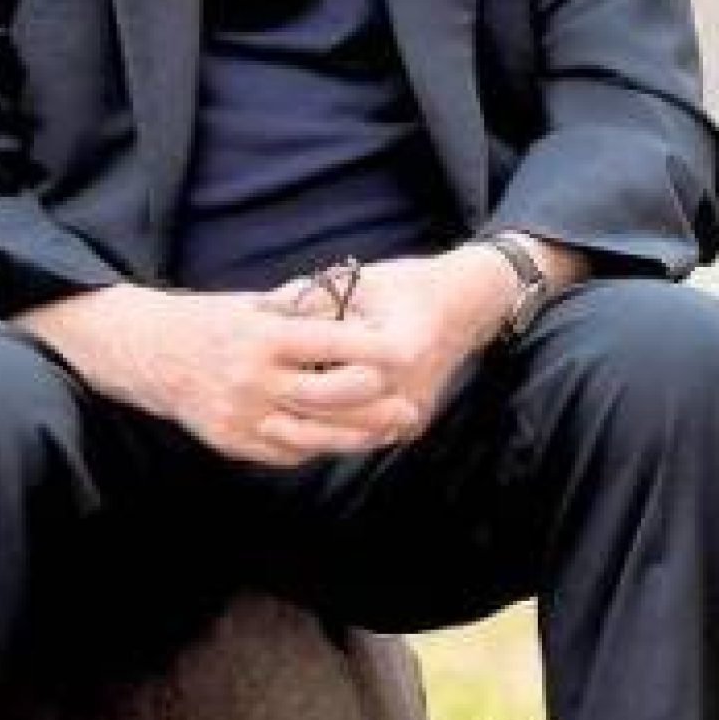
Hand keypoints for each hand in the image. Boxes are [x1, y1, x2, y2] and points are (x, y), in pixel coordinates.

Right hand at [13, 285, 416, 466]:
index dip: (371, 348)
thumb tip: (350, 303)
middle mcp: (252, 379)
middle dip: (374, 403)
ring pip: (314, 435)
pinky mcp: (232, 442)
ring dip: (357, 436)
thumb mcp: (250, 306)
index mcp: (260, 337)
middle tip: (408, 403)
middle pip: (328, 397)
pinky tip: (343, 439)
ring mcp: (241, 415)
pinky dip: (318, 446)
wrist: (147, 355)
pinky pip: (287, 451)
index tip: (405, 350)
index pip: (329, 343)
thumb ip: (297, 312)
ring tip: (388, 430)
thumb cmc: (207, 322)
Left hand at [263, 245, 523, 441]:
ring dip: (311, 428)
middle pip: (340, 414)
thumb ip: (309, 300)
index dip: (295, 378)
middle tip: (254, 410)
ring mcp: (414, 411)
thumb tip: (256, 310)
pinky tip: (298, 423)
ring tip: (266, 421)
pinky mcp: (413, 425)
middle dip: (297, 410)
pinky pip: (366, 435)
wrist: (463, 304)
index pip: (338, 377)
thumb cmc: (404, 285)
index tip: (261, 374)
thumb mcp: (357, 284)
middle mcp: (412, 387)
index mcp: (401, 349)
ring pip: (351, 434)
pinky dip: (334, 431)